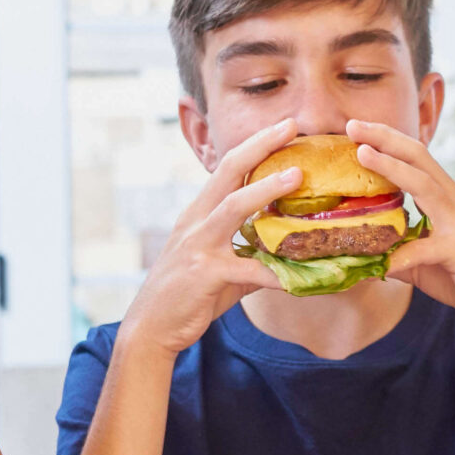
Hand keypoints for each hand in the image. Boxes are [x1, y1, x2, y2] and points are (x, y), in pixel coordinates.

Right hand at [117, 119, 302, 355]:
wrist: (152, 329)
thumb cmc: (187, 296)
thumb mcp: (220, 267)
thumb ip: (252, 256)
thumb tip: (289, 257)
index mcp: (199, 214)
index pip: (228, 168)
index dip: (255, 145)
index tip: (283, 127)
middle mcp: (196, 221)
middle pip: (229, 171)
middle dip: (260, 145)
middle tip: (292, 125)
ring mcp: (198, 245)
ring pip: (234, 206)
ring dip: (266, 188)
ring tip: (297, 175)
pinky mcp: (205, 273)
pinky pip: (249, 269)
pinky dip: (277, 272)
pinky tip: (302, 277)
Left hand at [350, 122, 454, 333]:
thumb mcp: (424, 261)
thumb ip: (397, 252)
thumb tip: (364, 255)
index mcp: (447, 197)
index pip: (416, 157)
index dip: (388, 140)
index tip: (358, 128)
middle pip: (418, 156)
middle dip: (385, 138)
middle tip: (352, 124)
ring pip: (423, 184)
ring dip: (391, 166)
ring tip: (362, 153)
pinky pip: (425, 248)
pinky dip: (401, 256)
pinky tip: (381, 265)